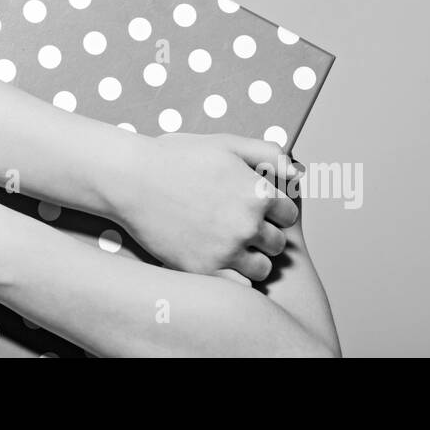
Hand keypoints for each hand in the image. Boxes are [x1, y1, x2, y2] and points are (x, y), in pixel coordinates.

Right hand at [109, 133, 301, 281]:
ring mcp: (226, 250)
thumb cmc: (176, 157)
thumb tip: (298, 173)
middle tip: (237, 225)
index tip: (254, 207)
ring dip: (251, 259)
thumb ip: (268, 154)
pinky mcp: (204, 270)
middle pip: (278, 244)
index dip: (273, 210)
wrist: (131, 180)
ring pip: (262, 269)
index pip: (289, 215)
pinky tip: (215, 259)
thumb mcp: (226, 144)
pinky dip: (232, 276)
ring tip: (228, 245)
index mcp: (258, 193)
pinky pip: (238, 285)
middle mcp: (247, 225)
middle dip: (263, 235)